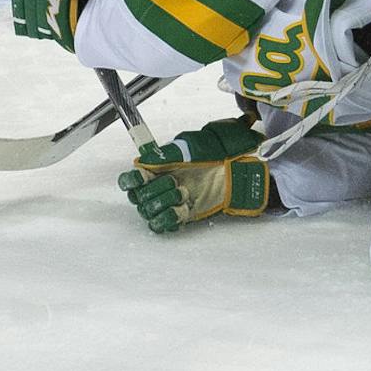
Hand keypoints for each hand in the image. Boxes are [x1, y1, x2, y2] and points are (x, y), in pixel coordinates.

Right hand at [117, 118, 271, 233]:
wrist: (240, 169)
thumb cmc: (219, 153)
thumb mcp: (194, 146)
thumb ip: (167, 153)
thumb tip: (143, 160)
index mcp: (158, 168)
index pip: (130, 180)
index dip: (131, 180)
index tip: (142, 176)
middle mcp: (160, 186)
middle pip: (137, 197)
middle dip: (154, 190)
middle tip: (175, 182)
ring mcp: (170, 202)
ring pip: (148, 211)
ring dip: (163, 202)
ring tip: (183, 193)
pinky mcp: (182, 215)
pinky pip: (160, 224)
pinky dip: (167, 218)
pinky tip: (180, 209)